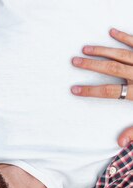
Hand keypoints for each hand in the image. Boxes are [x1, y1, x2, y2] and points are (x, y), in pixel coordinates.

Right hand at [71, 28, 132, 146]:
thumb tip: (119, 143)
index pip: (109, 92)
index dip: (90, 91)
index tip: (74, 89)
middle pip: (112, 68)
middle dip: (91, 64)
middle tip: (74, 61)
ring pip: (122, 54)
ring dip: (103, 50)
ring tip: (86, 48)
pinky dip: (125, 37)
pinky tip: (112, 32)